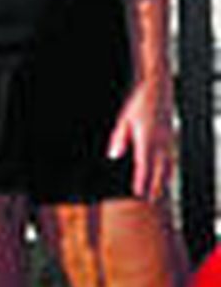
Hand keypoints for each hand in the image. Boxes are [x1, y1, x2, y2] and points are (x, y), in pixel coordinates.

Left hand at [107, 75, 174, 200]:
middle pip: (159, 171)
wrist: (158, 86)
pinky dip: (170, 168)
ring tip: (160, 191)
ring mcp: (169, 139)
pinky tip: (168, 171)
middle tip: (151, 200)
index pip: (143, 167)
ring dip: (164, 179)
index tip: (138, 194)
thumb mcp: (123, 119)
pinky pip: (172, 157)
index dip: (141, 182)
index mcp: (147, 139)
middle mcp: (160, 142)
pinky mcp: (172, 135)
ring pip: (168, 165)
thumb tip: (113, 156)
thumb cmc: (139, 101)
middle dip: (155, 186)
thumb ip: (118, 139)